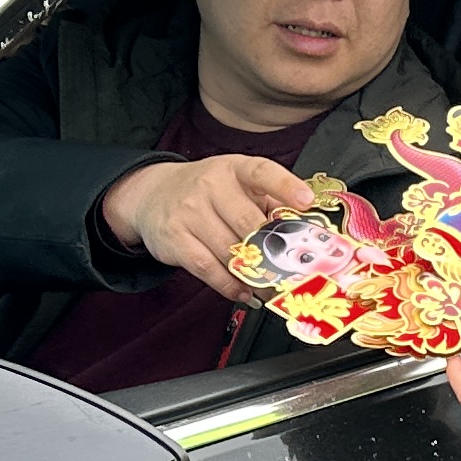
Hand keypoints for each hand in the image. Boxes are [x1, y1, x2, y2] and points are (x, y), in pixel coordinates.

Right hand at [100, 154, 321, 295]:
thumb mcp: (237, 184)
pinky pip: (209, 269)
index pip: (263, 172)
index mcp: (235, 169)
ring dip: (254, 274)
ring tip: (271, 285)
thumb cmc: (208, 193)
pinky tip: (244, 291)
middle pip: (249, 222)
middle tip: (294, 270)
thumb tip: (302, 231)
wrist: (153, 195)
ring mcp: (190, 212)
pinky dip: (230, 286)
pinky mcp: (175, 239)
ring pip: (230, 251)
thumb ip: (268, 201)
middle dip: (273, 250)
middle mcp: (211, 186)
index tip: (306, 202)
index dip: (286, 187)